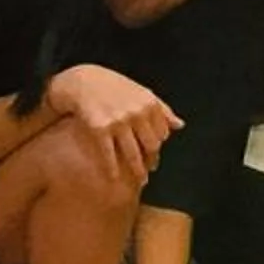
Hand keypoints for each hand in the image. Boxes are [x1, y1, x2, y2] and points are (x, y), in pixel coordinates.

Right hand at [48, 63, 179, 183]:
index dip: (159, 147)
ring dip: (138, 171)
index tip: (154, 157)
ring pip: (133, 154)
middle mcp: (137, 113)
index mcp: (149, 103)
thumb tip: (180, 126)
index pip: (162, 134)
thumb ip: (162, 109)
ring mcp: (119, 121)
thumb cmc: (115, 87)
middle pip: (151, 146)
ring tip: (140, 181)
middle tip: (148, 173)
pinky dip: (112, 169)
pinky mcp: (100, 129)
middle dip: (151, 161)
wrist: (83, 81)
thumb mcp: (142, 92)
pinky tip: (114, 178)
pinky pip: (109, 154)